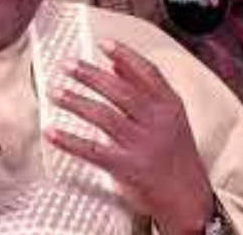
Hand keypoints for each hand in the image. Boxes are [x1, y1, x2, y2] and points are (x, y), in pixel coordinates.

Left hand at [46, 39, 213, 234]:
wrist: (189, 199)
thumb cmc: (176, 155)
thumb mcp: (170, 118)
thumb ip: (145, 90)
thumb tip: (115, 64)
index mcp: (169, 106)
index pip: (146, 72)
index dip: (124, 55)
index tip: (102, 44)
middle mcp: (157, 122)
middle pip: (120, 90)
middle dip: (90, 75)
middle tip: (67, 65)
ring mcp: (142, 145)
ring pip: (104, 116)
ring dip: (76, 101)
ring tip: (55, 92)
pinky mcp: (128, 168)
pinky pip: (93, 151)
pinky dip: (69, 141)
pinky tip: (52, 132)